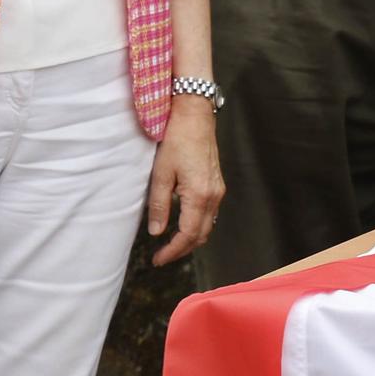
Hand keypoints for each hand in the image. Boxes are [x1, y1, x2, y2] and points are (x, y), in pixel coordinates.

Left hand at [147, 98, 223, 266]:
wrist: (195, 115)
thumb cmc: (177, 140)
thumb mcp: (161, 173)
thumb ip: (159, 205)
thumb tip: (156, 231)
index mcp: (199, 195)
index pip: (188, 234)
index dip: (172, 251)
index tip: (157, 260)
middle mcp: (214, 195)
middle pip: (202, 234)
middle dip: (182, 249)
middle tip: (162, 256)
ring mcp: (218, 189)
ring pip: (208, 225)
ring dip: (191, 238)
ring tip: (171, 244)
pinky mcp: (217, 183)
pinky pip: (211, 213)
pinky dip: (198, 225)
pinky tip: (184, 223)